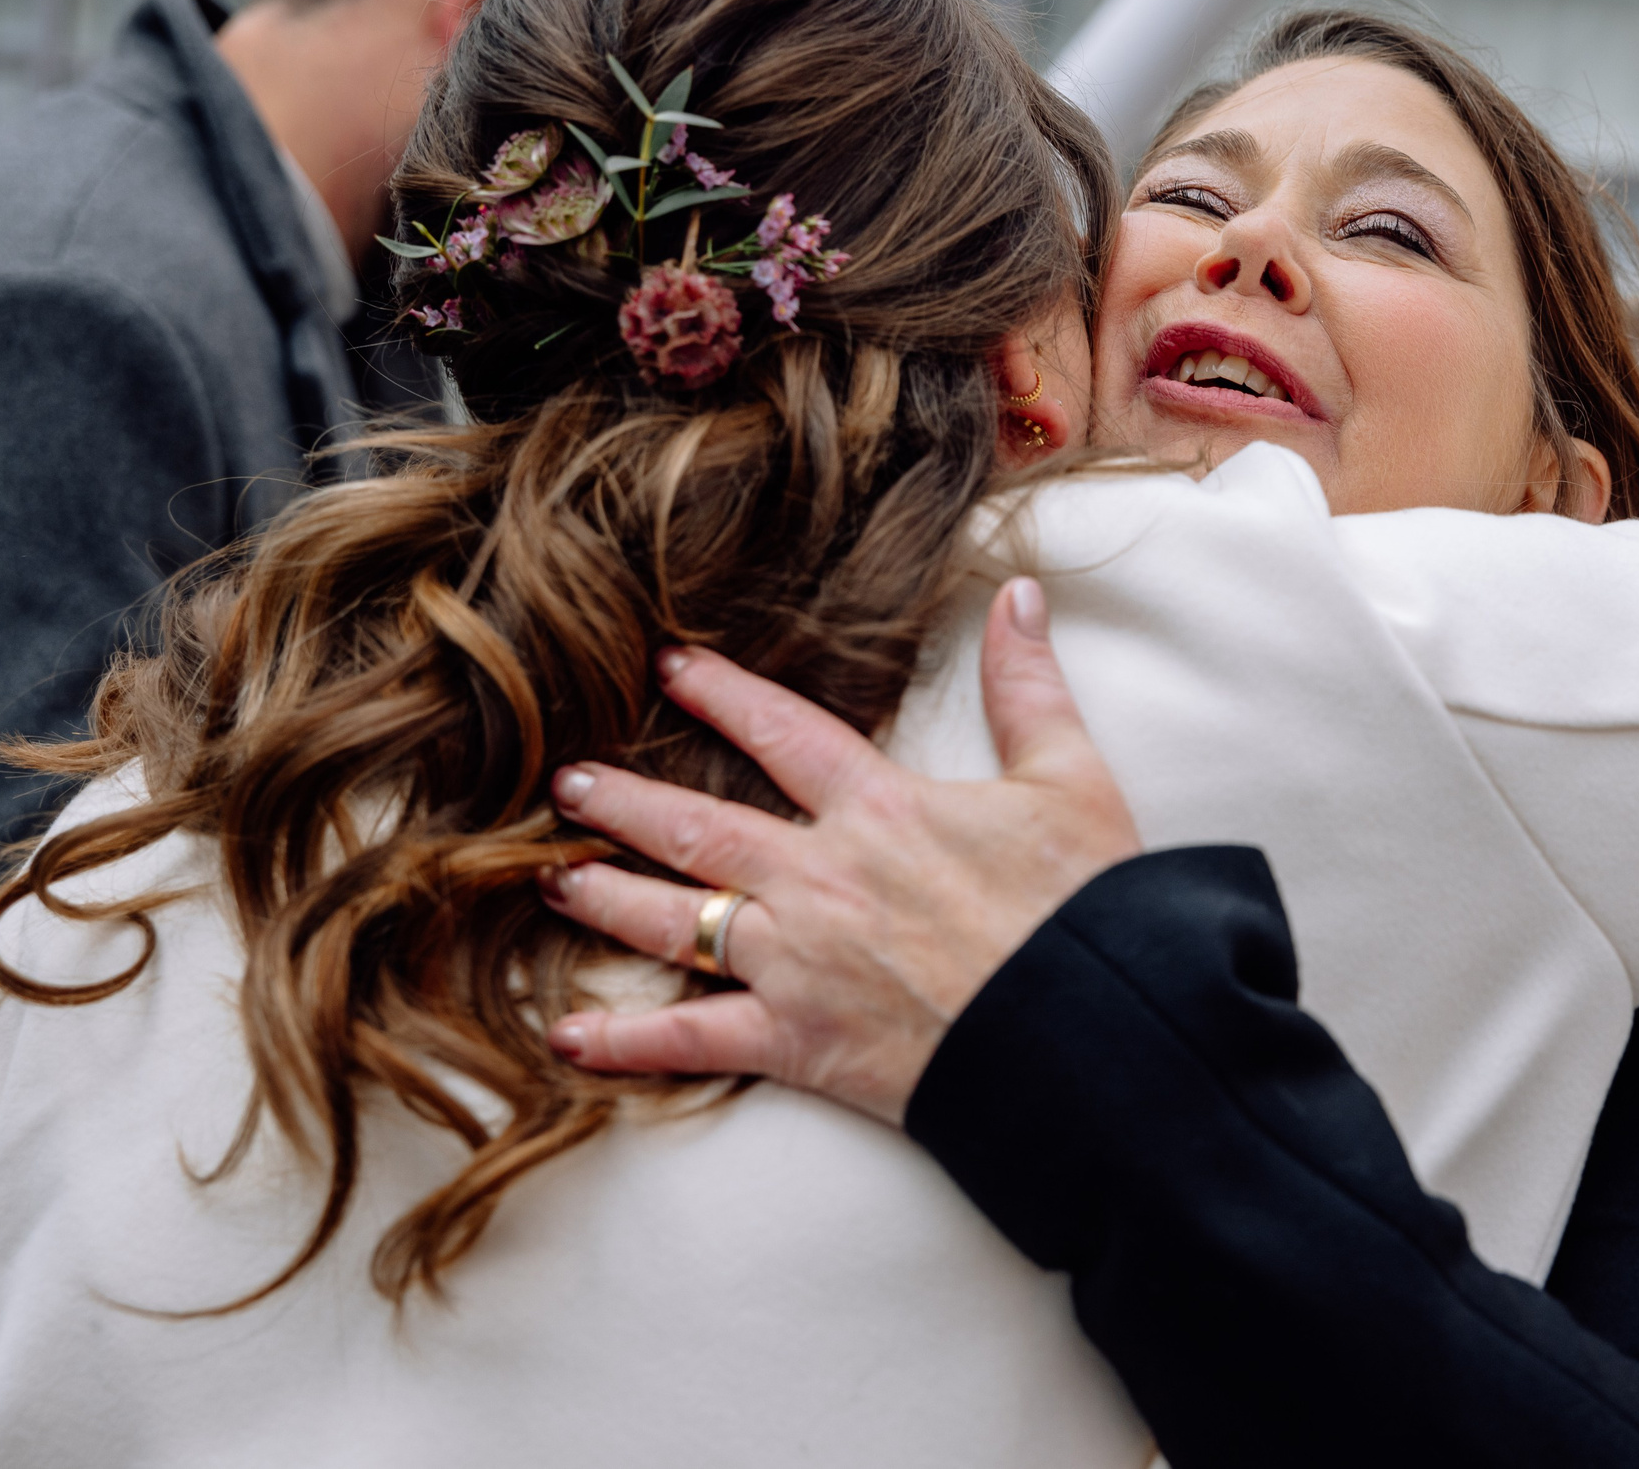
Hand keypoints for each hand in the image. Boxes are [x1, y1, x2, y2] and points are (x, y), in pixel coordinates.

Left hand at [541, 577, 1139, 1125]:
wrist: (1087, 1029)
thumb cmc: (1084, 910)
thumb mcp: (1071, 780)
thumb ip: (1029, 688)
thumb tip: (1020, 596)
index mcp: (882, 809)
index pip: (782, 733)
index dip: (721, 693)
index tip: (666, 664)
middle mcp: (820, 878)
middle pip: (701, 827)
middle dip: (628, 802)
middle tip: (569, 784)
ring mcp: (798, 962)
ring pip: (676, 921)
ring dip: (606, 897)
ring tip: (552, 879)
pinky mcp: (797, 1041)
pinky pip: (693, 1042)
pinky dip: (627, 1042)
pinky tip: (567, 1035)